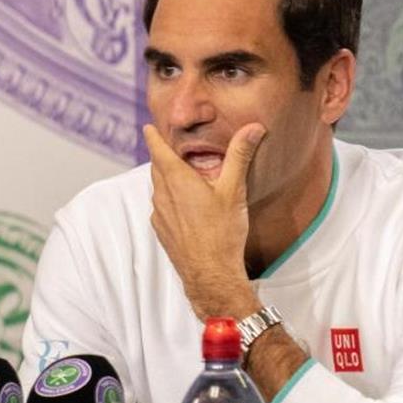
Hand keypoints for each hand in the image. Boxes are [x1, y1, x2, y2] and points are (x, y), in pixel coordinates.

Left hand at [142, 123, 265, 320]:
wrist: (211, 275)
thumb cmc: (222, 233)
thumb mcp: (234, 190)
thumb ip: (240, 155)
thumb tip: (253, 128)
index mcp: (177, 180)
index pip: (158, 150)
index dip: (154, 137)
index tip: (149, 127)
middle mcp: (162, 195)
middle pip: (157, 168)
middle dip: (163, 157)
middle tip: (173, 148)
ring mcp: (159, 215)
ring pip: (159, 189)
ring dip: (167, 180)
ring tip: (185, 177)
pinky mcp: (162, 231)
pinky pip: (162, 208)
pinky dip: (170, 200)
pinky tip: (187, 207)